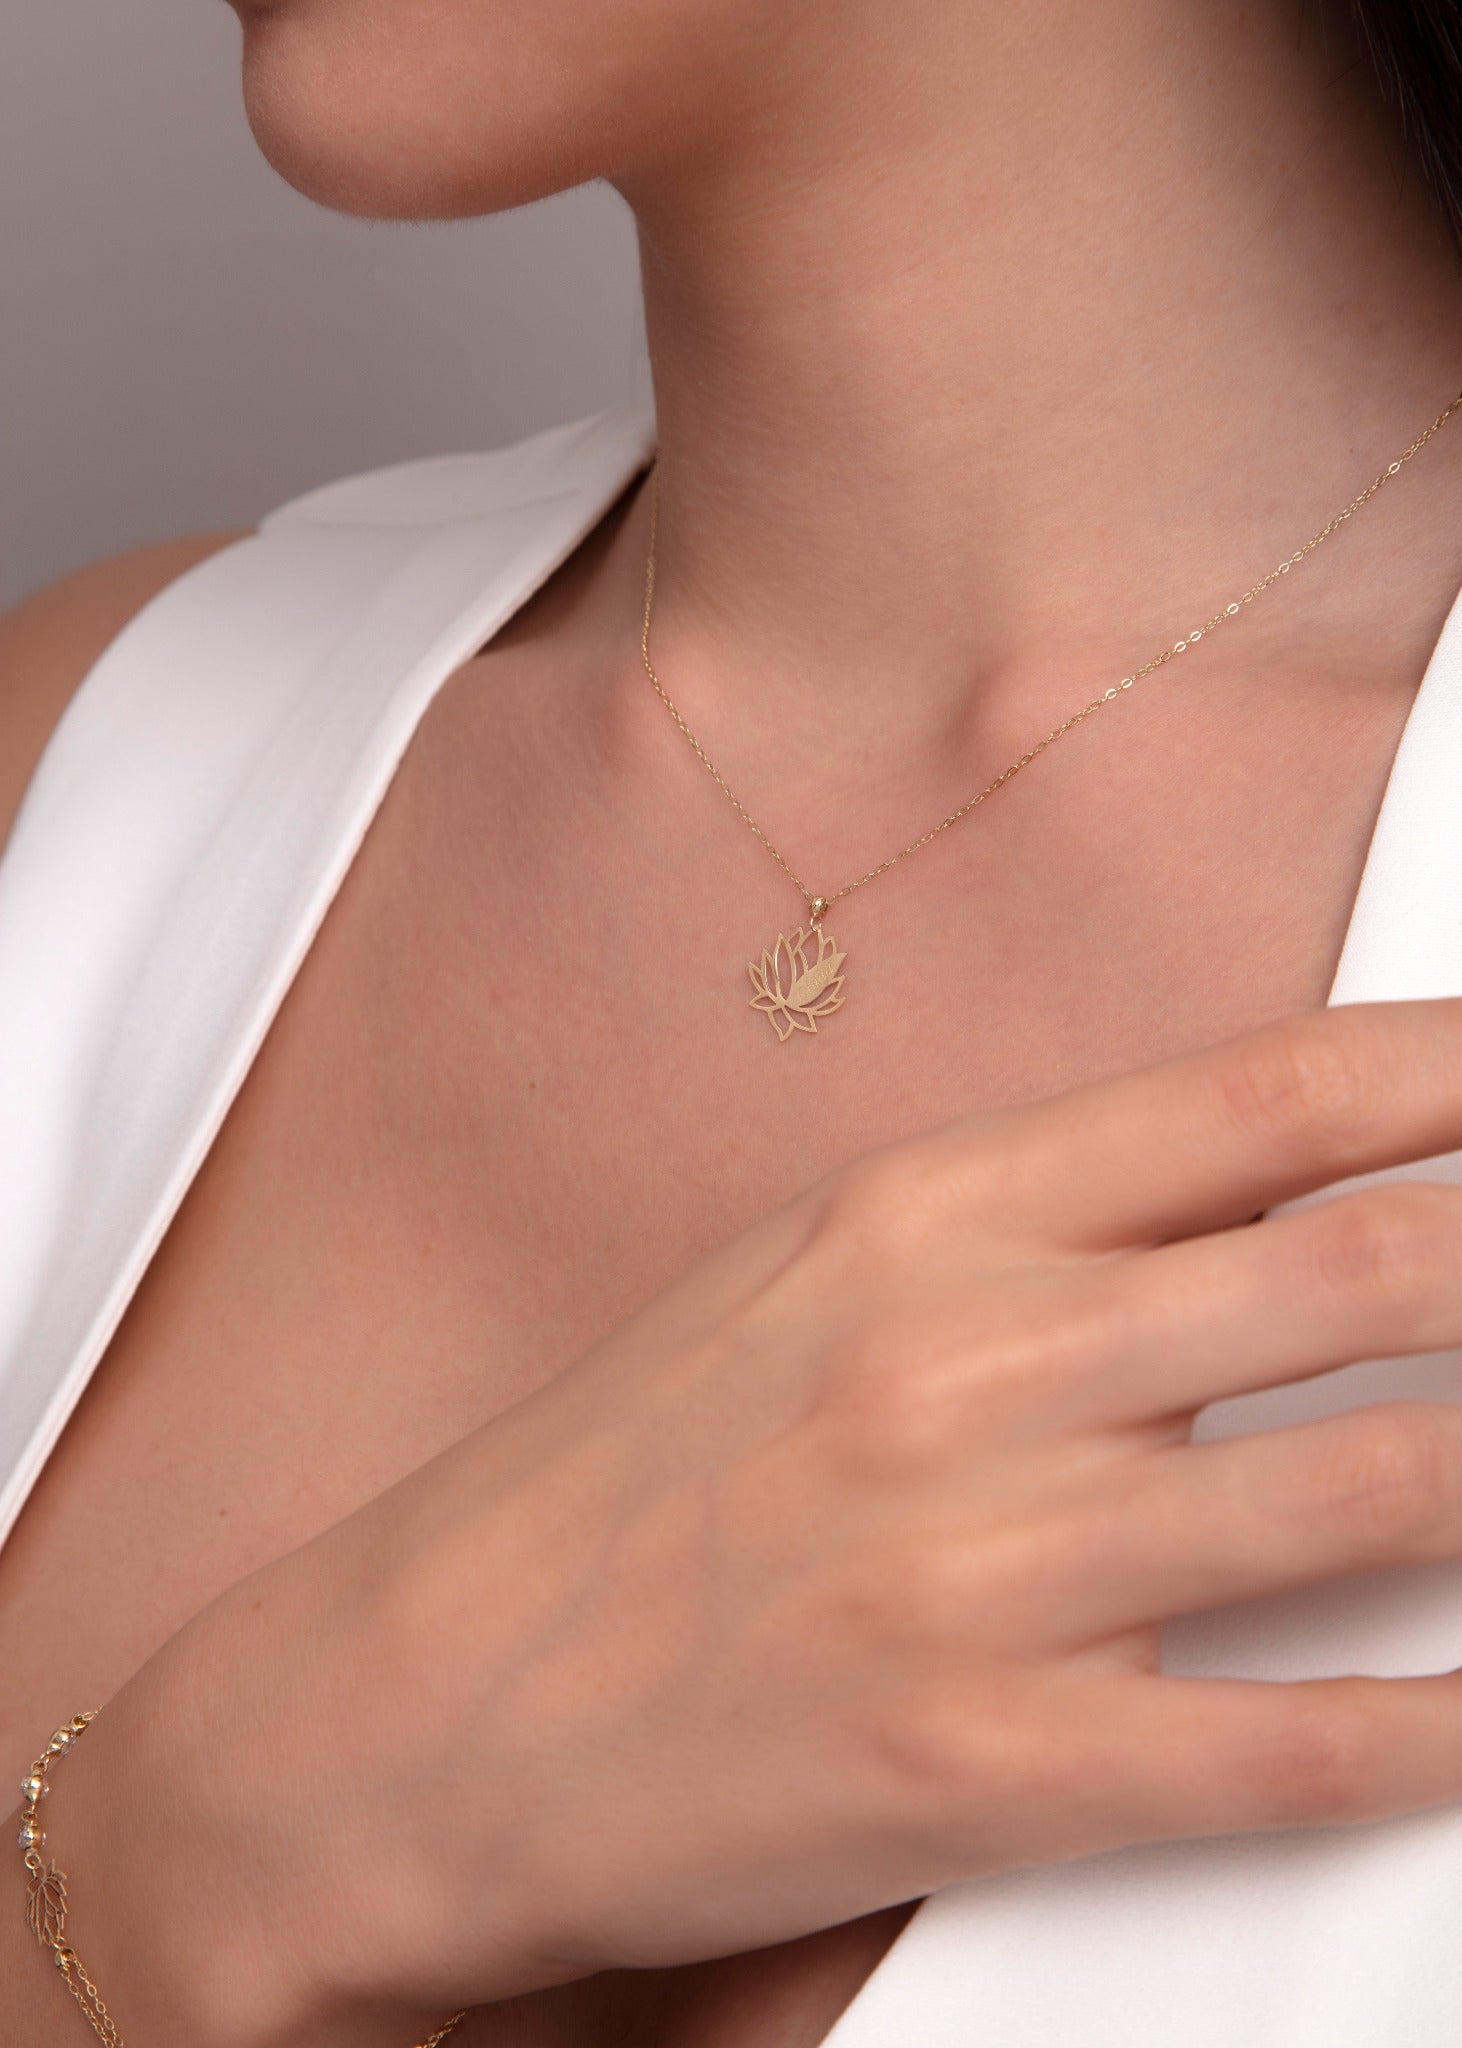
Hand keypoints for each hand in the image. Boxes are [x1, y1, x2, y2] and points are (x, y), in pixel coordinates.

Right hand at [36, 1000, 1461, 2045]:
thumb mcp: (796, 1286)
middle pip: (1375, 1274)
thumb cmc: (608, 1483)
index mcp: (917, 1219)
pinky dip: (1445, 1730)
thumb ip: (1019, 1240)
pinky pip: (1292, 1746)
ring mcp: (984, 1565)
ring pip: (1384, 1491)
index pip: (1260, 1101)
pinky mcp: (985, 1764)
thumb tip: (1246, 1214)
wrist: (412, 1706)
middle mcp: (968, 1364)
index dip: (1455, 1071)